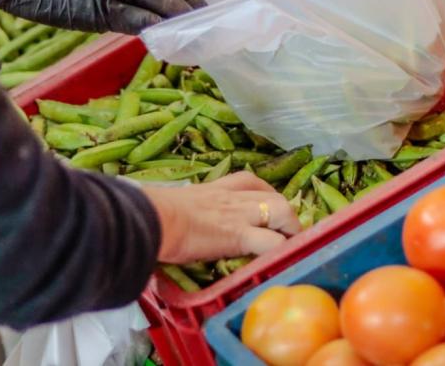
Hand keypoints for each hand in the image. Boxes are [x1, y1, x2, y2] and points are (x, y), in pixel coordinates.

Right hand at [143, 172, 301, 263]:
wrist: (152, 219)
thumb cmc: (154, 213)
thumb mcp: (178, 204)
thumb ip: (189, 211)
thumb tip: (180, 223)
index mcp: (218, 188)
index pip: (251, 182)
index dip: (267, 196)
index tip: (269, 210)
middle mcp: (233, 197)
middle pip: (275, 196)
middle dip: (288, 214)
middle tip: (288, 233)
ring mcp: (239, 214)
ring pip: (282, 211)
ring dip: (292, 230)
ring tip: (291, 247)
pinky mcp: (239, 236)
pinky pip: (271, 243)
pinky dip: (280, 251)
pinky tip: (282, 262)